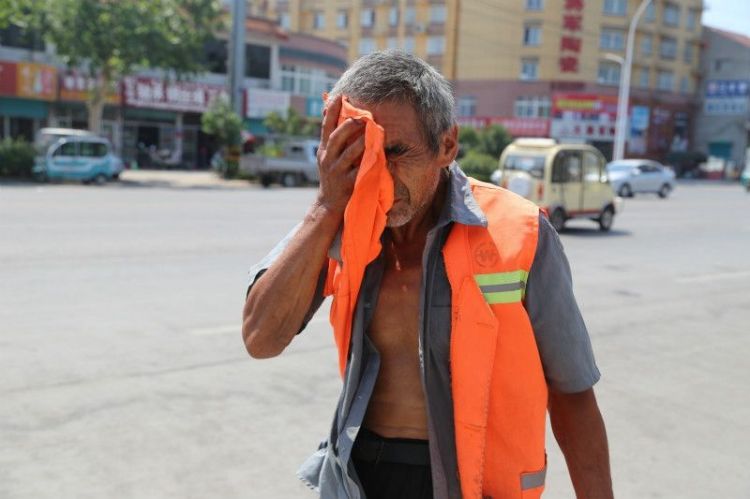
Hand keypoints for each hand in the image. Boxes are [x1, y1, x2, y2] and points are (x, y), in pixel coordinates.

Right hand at [315, 95, 365, 217]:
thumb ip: (330, 137)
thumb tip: (329, 110)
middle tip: (362, 116)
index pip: (326, 127)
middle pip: (336, 138)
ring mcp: (338, 172)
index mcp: (324, 151)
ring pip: (349, 153)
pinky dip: (368, 162)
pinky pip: (360, 171)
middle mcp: (328, 160)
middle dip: (348, 125)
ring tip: (371, 130)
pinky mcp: (348, 184)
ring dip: (360, 141)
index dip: (332, 111)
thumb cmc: (331, 176)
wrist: (329, 204)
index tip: (340, 96)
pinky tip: (378, 154)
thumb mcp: (326, 156)